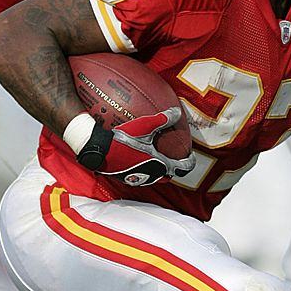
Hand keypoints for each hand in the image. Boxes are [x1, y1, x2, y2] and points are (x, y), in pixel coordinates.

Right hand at [77, 107, 195, 186]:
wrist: (100, 152)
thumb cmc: (124, 140)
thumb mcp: (145, 126)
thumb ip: (163, 119)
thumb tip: (177, 112)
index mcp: (160, 165)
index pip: (182, 168)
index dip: (189, 162)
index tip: (190, 156)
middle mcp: (152, 175)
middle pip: (169, 175)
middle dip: (174, 168)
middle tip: (175, 159)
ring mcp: (139, 179)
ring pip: (155, 177)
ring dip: (160, 170)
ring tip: (158, 159)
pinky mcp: (127, 178)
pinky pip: (141, 176)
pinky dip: (145, 169)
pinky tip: (138, 159)